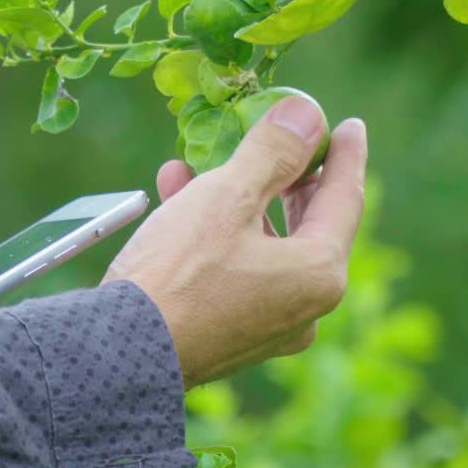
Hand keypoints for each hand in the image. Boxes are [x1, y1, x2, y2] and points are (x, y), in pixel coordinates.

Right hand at [104, 97, 366, 387]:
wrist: (119, 353)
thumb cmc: (179, 271)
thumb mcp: (228, 196)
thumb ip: (274, 150)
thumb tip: (308, 113)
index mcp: (319, 273)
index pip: (344, 198)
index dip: (344, 155)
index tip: (349, 125)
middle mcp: (305, 307)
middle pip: (309, 224)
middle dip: (290, 177)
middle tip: (291, 142)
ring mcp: (269, 326)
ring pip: (265, 243)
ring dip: (239, 198)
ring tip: (202, 161)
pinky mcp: (232, 334)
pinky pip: (237, 269)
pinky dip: (217, 231)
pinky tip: (177, 194)